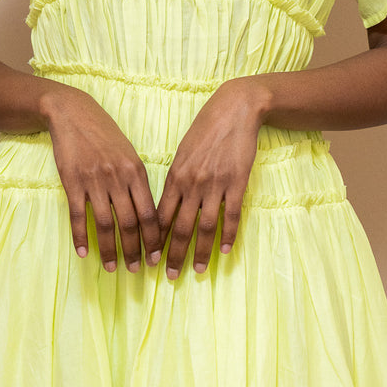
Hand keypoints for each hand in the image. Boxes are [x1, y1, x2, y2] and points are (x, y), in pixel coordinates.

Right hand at [42, 85, 159, 271]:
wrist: (73, 113)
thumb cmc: (105, 134)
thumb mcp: (128, 154)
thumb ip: (137, 182)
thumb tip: (148, 214)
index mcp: (136, 171)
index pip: (150, 213)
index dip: (154, 239)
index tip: (157, 257)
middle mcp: (118, 178)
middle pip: (129, 223)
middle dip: (134, 250)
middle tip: (137, 270)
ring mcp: (95, 181)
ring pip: (105, 224)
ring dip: (109, 250)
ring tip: (111, 268)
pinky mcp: (73, 182)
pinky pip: (79, 215)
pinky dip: (81, 236)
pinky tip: (84, 252)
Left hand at [154, 79, 264, 279]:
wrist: (235, 110)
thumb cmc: (205, 129)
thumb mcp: (183, 152)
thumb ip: (176, 178)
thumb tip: (167, 204)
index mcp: (175, 176)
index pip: (161, 215)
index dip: (155, 240)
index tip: (150, 258)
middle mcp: (192, 183)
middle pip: (180, 227)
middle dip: (173, 254)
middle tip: (169, 276)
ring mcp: (215, 185)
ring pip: (205, 226)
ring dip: (200, 252)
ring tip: (196, 271)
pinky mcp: (237, 183)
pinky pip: (231, 216)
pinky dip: (227, 235)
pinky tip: (224, 251)